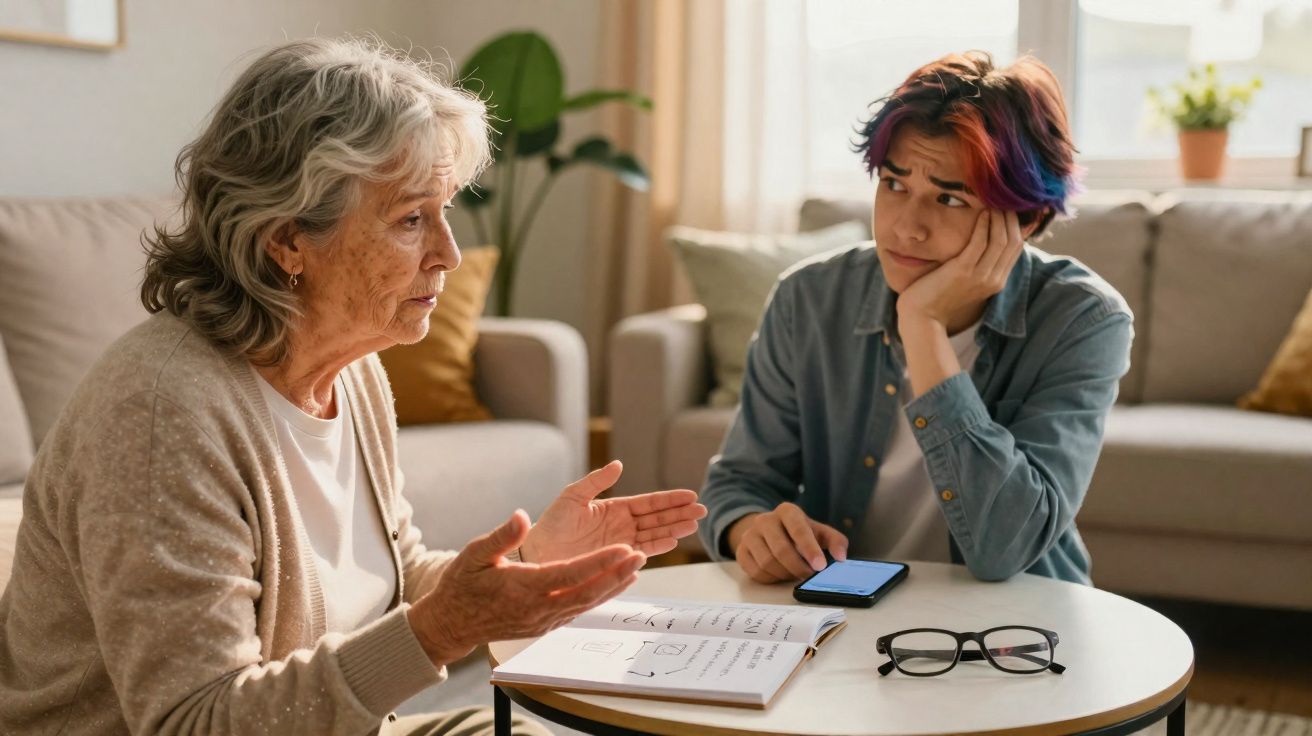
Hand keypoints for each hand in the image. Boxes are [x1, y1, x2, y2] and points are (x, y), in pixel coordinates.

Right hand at [407, 510, 644, 666]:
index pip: (570, 574)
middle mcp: (538, 608)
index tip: (623, 548)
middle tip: (641, 555)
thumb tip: (521, 517)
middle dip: (617, 574)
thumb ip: (501, 536)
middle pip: (587, 592)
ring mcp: (543, 620)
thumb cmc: (462, 585)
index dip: (599, 562)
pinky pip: (579, 610)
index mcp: (523, 587)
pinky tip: (615, 584)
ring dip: (614, 585)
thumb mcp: (474, 554)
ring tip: (637, 566)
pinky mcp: (545, 625)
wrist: (452, 623)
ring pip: (587, 603)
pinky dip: (601, 596)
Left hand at [520, 460, 706, 563]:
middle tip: (701, 511)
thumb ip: (597, 481)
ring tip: (693, 525)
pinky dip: (657, 547)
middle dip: (680, 514)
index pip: (649, 503)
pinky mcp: (616, 560)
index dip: (670, 499)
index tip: (690, 495)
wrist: (537, 554)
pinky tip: (672, 542)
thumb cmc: (551, 524)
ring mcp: (620, 544)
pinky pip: (642, 552)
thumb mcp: (573, 496)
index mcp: (614, 508)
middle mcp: (622, 526)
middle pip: (657, 519)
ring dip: (674, 530)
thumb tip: (619, 464)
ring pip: (654, 535)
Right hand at [726, 502, 848, 583]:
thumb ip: (835, 542)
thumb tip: (841, 557)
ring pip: (767, 563)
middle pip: (781, 550)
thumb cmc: (799, 534)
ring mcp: (749, 535)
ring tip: (795, 573)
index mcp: (787, 511)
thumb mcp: (819, 533)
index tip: (820, 566)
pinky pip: (756, 572)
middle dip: (798, 567)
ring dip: (785, 574)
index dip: (810, 549)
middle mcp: (765, 520)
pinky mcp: (741, 551)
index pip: (798, 529)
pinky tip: (780, 574)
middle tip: (809, 576)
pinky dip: (771, 578)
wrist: (768, 531)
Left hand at [896, 209, 1024, 328]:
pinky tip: (980, 212)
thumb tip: (983, 241)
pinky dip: (983, 225)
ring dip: (998, 217)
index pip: (1016, 248)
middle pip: (1013, 242)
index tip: (1008, 208)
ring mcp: (980, 276)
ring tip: (992, 201)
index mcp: (996, 282)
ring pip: (1000, 240)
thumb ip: (978, 264)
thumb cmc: (939, 296)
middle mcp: (993, 280)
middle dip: (1010, 217)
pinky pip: (979, 243)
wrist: (922, 317)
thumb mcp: (966, 280)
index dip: (1015, 225)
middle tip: (1003, 199)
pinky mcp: (963, 271)